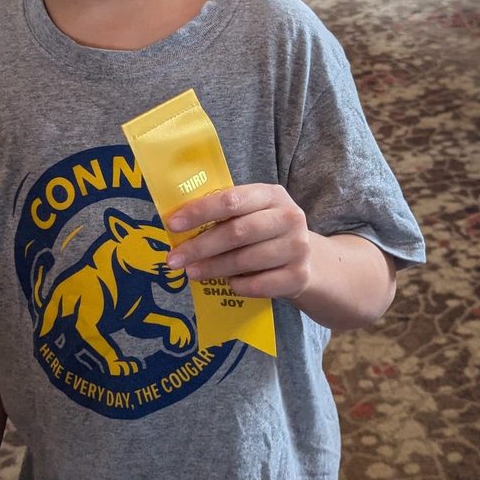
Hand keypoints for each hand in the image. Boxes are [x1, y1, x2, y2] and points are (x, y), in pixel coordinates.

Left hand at [166, 185, 311, 299]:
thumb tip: (178, 226)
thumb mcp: (251, 213)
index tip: (173, 224)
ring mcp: (297, 247)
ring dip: (213, 268)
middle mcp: (289, 217)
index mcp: (271, 195)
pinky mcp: (299, 276)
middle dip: (200, 246)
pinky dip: (237, 285)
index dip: (200, 212)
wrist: (306, 260)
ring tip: (192, 272)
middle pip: (237, 232)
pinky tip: (227, 284)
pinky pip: (258, 284)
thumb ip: (224, 214)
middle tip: (175, 259)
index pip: (231, 200)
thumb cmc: (265, 232)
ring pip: (245, 260)